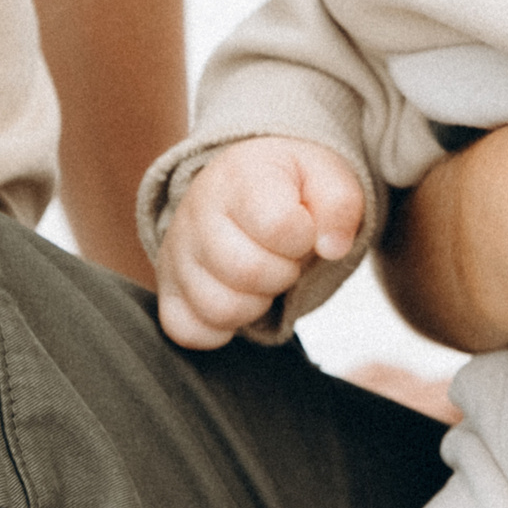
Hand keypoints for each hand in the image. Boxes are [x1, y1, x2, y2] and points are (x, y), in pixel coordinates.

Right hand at [155, 135, 363, 349]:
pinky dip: (220, 328)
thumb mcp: (327, 176)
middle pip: (249, 272)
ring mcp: (177, 253)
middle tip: (286, 255)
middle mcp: (198, 212)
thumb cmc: (289, 183)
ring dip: (257, 302)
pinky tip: (239, 298)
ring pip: (220, 308)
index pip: (280, 226)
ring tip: (264, 275)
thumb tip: (333, 249)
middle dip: (285, 273)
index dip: (305, 237)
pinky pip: (187, 331)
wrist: (245, 181)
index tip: (304, 229)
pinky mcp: (167, 288)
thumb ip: (340, 205)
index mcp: (241, 176)